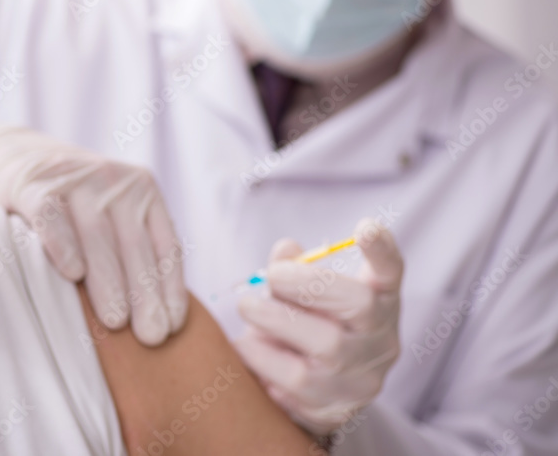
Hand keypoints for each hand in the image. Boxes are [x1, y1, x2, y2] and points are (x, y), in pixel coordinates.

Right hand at [0, 123, 188, 345]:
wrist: (9, 159)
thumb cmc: (68, 208)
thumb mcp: (107, 218)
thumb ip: (128, 254)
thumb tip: (157, 323)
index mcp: (141, 191)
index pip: (164, 245)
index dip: (170, 287)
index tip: (171, 328)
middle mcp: (113, 180)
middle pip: (134, 244)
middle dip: (144, 293)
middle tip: (151, 337)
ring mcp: (74, 177)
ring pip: (97, 233)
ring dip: (109, 279)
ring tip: (116, 322)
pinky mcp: (34, 182)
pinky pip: (51, 215)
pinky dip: (62, 243)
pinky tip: (72, 274)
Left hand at [233, 219, 402, 435]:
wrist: (316, 394)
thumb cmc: (309, 325)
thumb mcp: (306, 293)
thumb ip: (294, 268)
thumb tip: (285, 250)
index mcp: (380, 302)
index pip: (390, 273)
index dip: (382, 250)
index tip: (365, 227)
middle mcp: (381, 340)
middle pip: (358, 306)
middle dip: (307, 284)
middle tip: (270, 276)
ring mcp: (362, 380)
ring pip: (325, 348)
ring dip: (276, 321)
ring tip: (248, 306)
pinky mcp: (335, 411)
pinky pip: (294, 386)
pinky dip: (262, 360)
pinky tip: (248, 347)